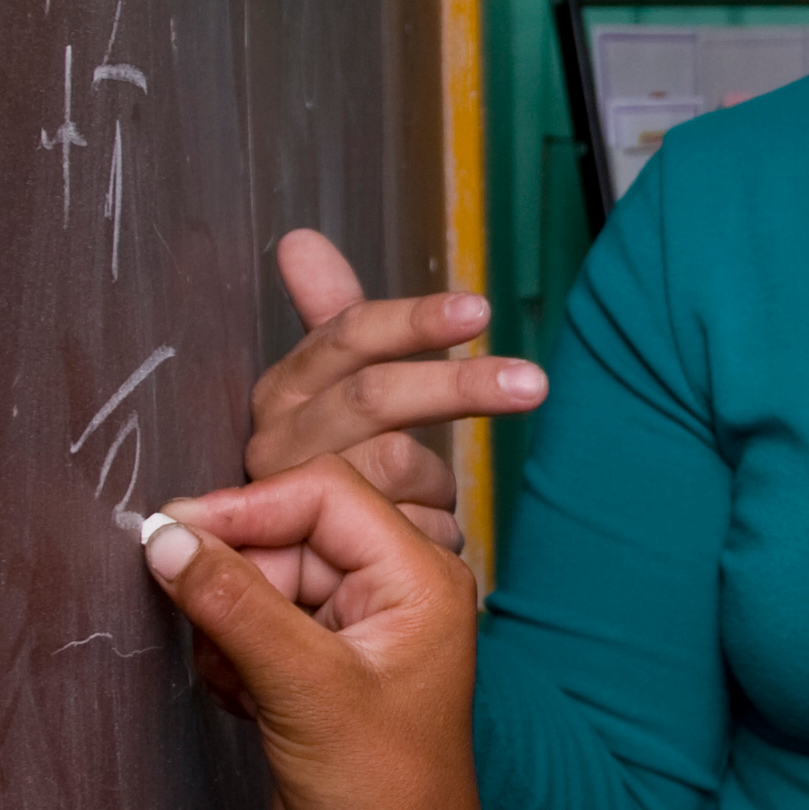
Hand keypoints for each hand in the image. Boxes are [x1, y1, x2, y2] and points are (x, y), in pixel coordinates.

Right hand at [141, 462, 625, 809]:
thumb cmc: (382, 801)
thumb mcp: (304, 691)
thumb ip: (235, 604)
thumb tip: (163, 537)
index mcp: (416, 575)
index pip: (319, 494)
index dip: (241, 509)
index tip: (165, 536)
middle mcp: (389, 593)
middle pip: (285, 533)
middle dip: (231, 574)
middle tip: (194, 624)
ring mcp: (350, 635)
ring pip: (260, 582)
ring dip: (224, 620)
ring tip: (231, 680)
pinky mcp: (314, 676)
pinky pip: (251, 628)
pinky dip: (228, 654)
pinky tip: (236, 702)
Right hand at [246, 234, 548, 549]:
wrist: (274, 570)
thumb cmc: (321, 461)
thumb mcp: (324, 386)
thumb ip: (326, 315)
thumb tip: (300, 238)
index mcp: (285, 387)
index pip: (349, 335)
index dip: (415, 321)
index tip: (481, 310)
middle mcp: (276, 437)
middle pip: (378, 397)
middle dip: (461, 386)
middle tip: (535, 383)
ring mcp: (289, 498)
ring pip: (398, 464)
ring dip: (436, 484)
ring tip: (435, 500)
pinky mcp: (313, 562)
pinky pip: (411, 531)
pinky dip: (436, 531)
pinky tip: (428, 536)